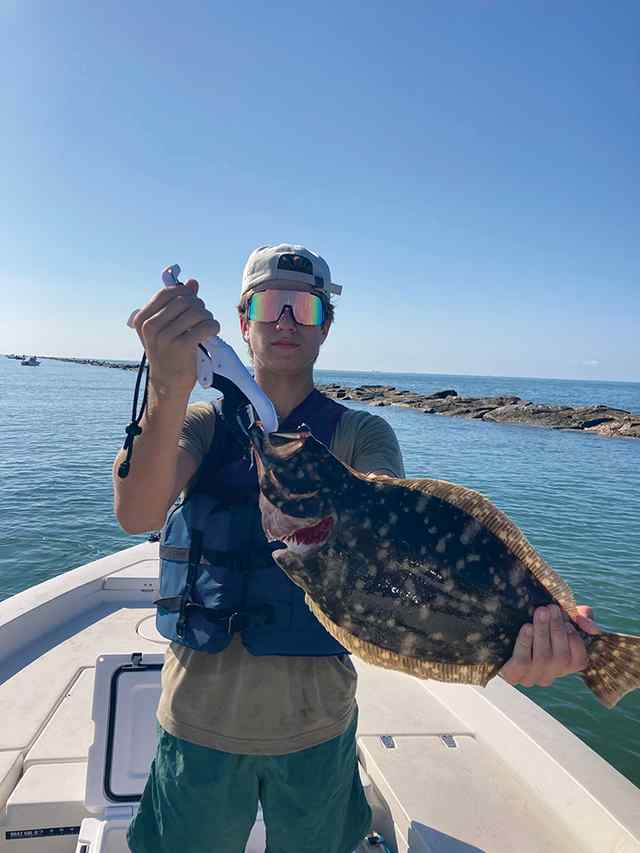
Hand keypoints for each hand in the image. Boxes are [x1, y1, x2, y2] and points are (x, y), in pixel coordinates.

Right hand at [131, 279, 219, 395]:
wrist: (168, 383)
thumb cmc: (169, 352)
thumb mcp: (167, 328)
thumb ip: (179, 303)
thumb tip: (193, 282)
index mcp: (142, 319)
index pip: (166, 293)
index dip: (184, 292)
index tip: (193, 300)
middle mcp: (150, 327)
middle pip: (184, 301)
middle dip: (199, 306)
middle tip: (203, 317)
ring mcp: (165, 337)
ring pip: (197, 312)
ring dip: (208, 316)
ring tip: (208, 325)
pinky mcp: (181, 347)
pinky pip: (205, 326)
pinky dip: (213, 326)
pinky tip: (212, 332)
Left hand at [500, 604, 600, 687]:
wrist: (499, 636)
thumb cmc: (537, 626)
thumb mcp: (560, 618)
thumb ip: (581, 617)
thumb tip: (589, 623)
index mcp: (564, 665)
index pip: (580, 661)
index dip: (576, 642)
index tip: (568, 622)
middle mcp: (551, 675)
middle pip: (561, 657)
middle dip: (557, 629)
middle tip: (551, 608)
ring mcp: (532, 677)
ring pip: (543, 658)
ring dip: (542, 632)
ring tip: (540, 612)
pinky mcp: (513, 675)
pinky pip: (522, 662)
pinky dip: (525, 643)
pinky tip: (526, 627)